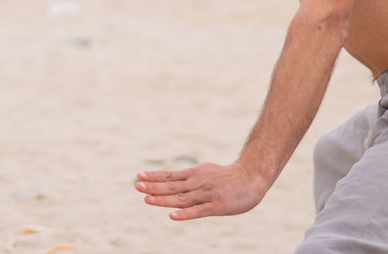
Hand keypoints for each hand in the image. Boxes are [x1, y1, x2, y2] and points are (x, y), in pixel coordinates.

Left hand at [134, 162, 268, 220]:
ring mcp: (207, 194)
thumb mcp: (206, 172)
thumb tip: (172, 179)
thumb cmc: (228, 177)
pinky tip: (172, 216)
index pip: (170, 176)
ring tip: (147, 199)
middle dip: (153, 186)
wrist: (252, 177)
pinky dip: (185, 214)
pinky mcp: (216, 206)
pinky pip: (198, 211)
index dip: (154, 176)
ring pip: (182, 198)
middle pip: (172, 186)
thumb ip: (189, 178)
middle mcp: (198, 182)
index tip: (139, 176)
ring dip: (164, 199)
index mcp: (195, 174)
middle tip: (136, 185)